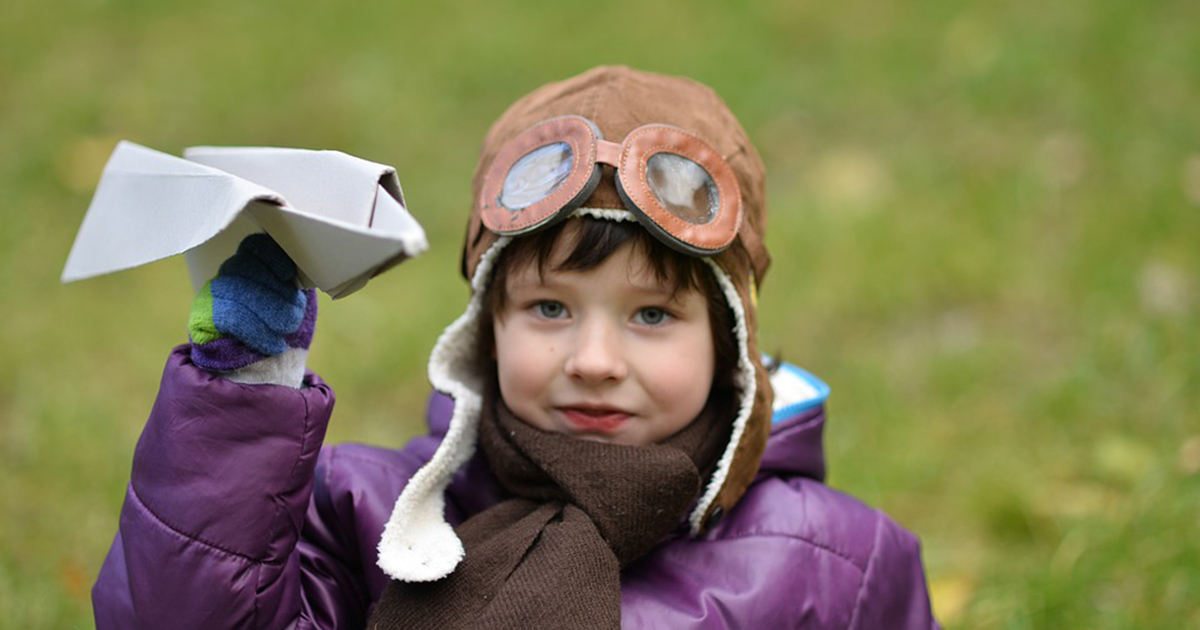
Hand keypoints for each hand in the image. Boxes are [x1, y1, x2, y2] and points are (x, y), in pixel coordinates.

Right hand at [188, 233, 316, 371]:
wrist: (253, 367)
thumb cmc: (275, 329)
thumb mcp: (287, 302)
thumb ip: (291, 285)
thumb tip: (303, 277)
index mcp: (247, 264)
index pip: (253, 247)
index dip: (271, 257)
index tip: (288, 275)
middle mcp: (225, 276)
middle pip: (246, 269)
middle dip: (276, 293)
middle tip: (295, 316)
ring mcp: (209, 296)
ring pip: (238, 293)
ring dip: (270, 314)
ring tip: (286, 330)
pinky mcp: (200, 320)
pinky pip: (230, 319)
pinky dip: (258, 333)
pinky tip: (274, 344)